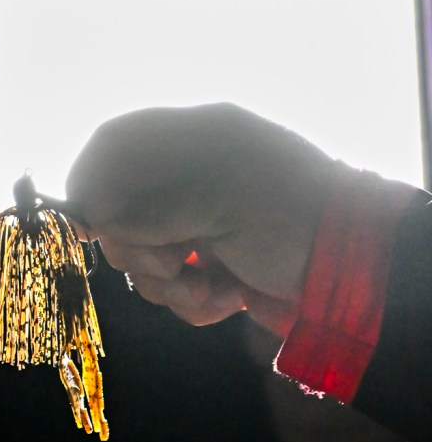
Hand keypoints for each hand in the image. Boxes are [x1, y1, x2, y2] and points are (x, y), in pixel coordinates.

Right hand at [65, 103, 342, 335]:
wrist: (354, 274)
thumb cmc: (287, 221)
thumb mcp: (214, 202)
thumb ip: (145, 208)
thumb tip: (87, 218)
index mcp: (194, 140)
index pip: (114, 147)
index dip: (90, 184)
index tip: (88, 227)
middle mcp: (190, 179)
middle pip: (119, 212)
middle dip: (137, 249)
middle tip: (169, 262)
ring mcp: (200, 223)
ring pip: (143, 258)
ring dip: (167, 284)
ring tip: (207, 287)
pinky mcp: (211, 264)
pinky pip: (172, 286)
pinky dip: (194, 301)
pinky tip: (227, 298)